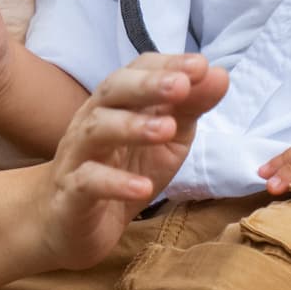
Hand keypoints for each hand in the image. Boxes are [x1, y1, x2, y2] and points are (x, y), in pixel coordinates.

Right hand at [39, 55, 229, 271]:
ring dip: (132, 127)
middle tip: (181, 86)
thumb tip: (219, 74)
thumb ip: (190, 107)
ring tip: (166, 130)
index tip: (200, 66)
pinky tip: (143, 188)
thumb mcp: (167, 139)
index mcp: (116, 103)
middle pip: (112, 92)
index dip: (167, 65)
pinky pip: (88, 183)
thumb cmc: (123, 171)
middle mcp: (92, 120)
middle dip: (147, 86)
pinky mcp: (71, 194)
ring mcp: (78, 156)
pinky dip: (115, 183)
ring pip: (97, 131)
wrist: (73, 224)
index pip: (136, 71)